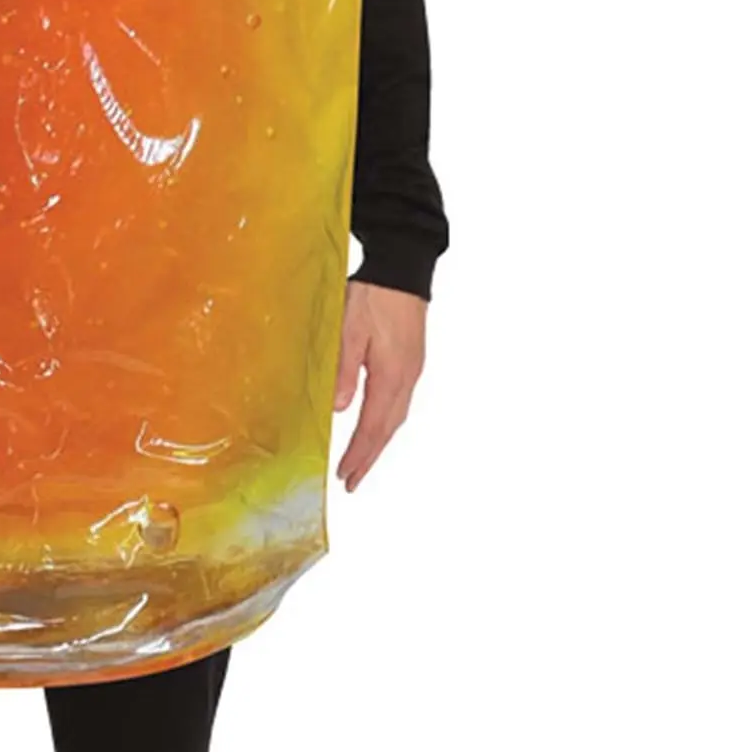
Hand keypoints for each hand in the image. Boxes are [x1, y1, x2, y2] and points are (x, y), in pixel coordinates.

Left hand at [332, 280, 426, 492]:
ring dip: (378, 442)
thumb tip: (339, 410)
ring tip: (363, 461)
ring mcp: (412, 370)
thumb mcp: (349, 330)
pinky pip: (399, 403)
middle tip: (353, 481)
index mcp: (391, 375)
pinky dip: (386, 422)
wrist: (403, 269)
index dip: (359, 453)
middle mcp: (406, 378)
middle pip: (388, 428)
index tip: (347, 475)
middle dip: (369, 457)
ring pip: (396, 417)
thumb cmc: (374, 296)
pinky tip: (377, 425)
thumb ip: (344, 371)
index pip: (373, 426)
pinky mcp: (411, 360)